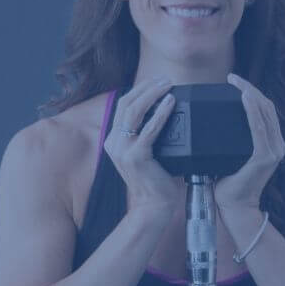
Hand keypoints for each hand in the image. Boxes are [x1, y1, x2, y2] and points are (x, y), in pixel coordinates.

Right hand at [104, 75, 182, 216]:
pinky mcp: (136, 156)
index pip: (123, 106)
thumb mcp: (145, 154)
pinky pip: (150, 129)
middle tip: (166, 78)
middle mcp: (114, 143)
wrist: (153, 207)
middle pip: (127, 104)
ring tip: (168, 84)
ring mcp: (123, 150)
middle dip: (146, 87)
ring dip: (153, 94)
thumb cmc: (155, 181)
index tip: (156, 81)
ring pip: (135, 112)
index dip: (139, 90)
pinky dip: (161, 113)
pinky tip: (171, 102)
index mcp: (113, 140)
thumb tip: (162, 111)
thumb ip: (146, 135)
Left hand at [213, 72, 284, 212]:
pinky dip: (251, 110)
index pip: (265, 111)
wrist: (233, 208)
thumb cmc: (227, 185)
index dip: (253, 93)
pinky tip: (244, 98)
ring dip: (250, 94)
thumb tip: (210, 123)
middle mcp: (277, 145)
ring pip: (264, 113)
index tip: (235, 82)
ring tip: (236, 82)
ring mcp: (273, 151)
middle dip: (250, 88)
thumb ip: (229, 141)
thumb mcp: (230, 156)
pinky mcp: (264, 157)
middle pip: (267, 107)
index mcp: (271, 144)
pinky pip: (259, 127)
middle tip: (232, 77)